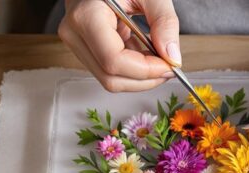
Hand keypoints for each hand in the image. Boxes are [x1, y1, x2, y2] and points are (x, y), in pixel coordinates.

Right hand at [58, 0, 179, 91]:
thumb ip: (164, 22)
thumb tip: (172, 57)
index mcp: (86, 16)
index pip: (114, 61)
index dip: (145, 71)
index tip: (169, 66)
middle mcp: (76, 35)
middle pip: (111, 79)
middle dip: (145, 80)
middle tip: (168, 69)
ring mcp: (78, 44)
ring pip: (110, 80)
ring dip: (140, 78)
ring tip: (159, 61)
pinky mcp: (86, 49)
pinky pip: (110, 72)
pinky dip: (133, 70)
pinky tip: (145, 55)